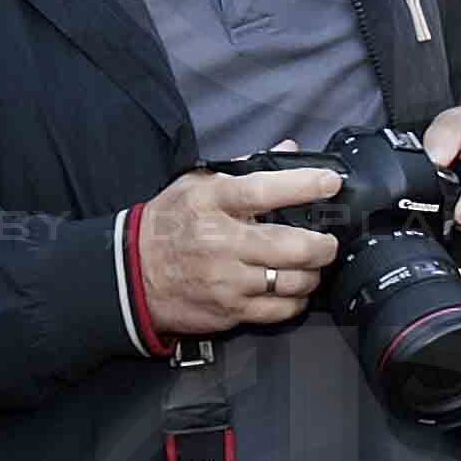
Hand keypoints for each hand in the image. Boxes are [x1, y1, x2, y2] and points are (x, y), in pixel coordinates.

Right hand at [140, 163, 344, 339]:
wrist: (131, 274)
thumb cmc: (168, 225)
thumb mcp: (195, 185)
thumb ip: (245, 167)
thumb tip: (290, 150)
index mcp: (211, 202)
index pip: (263, 190)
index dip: (303, 185)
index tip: (330, 182)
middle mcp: (220, 242)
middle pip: (291, 246)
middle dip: (322, 245)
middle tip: (327, 241)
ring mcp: (226, 280)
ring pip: (293, 281)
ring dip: (312, 274)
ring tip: (310, 265)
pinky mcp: (229, 310)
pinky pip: (280, 310)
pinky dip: (296, 300)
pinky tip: (292, 289)